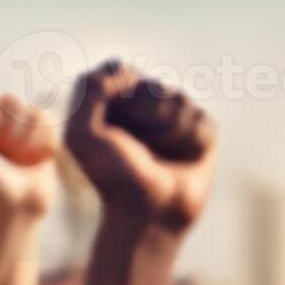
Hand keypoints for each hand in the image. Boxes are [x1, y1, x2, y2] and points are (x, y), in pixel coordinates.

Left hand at [0, 86, 57, 215]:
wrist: (15, 210)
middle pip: (9, 101)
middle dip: (10, 130)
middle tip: (4, 155)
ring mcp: (16, 127)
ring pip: (31, 110)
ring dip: (28, 139)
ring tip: (20, 160)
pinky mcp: (40, 135)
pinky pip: (49, 120)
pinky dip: (45, 142)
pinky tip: (36, 160)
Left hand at [63, 62, 213, 229]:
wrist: (152, 215)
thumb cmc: (115, 179)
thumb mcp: (82, 135)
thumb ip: (88, 90)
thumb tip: (123, 69)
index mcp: (112, 105)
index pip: (122, 70)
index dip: (121, 93)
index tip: (114, 123)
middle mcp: (144, 109)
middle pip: (154, 85)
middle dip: (148, 115)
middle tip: (139, 148)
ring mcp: (175, 120)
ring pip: (181, 100)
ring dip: (170, 131)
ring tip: (161, 157)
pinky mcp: (202, 135)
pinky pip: (203, 120)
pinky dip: (193, 141)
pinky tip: (184, 161)